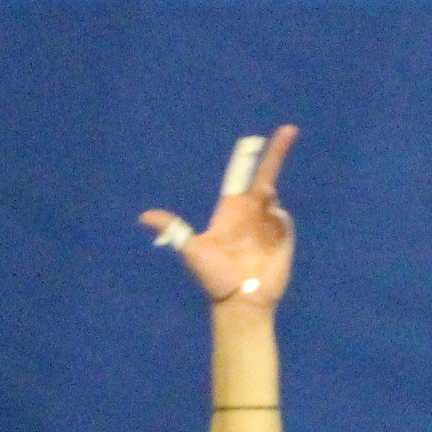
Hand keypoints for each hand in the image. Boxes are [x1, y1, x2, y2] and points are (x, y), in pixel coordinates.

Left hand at [142, 124, 298, 311]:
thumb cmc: (215, 277)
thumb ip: (173, 229)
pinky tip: (266, 236)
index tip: (255, 138)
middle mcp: (252, 213)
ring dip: (269, 199)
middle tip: (288, 130)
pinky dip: (278, 220)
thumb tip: (143, 216)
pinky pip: (284, 219)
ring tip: (259, 213)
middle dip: (276, 154)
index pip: (241, 176)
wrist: (240, 302)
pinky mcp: (283, 238)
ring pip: (274, 199)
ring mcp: (269, 225)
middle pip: (266, 177)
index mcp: (232, 210)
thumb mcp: (191, 250)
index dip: (249, 157)